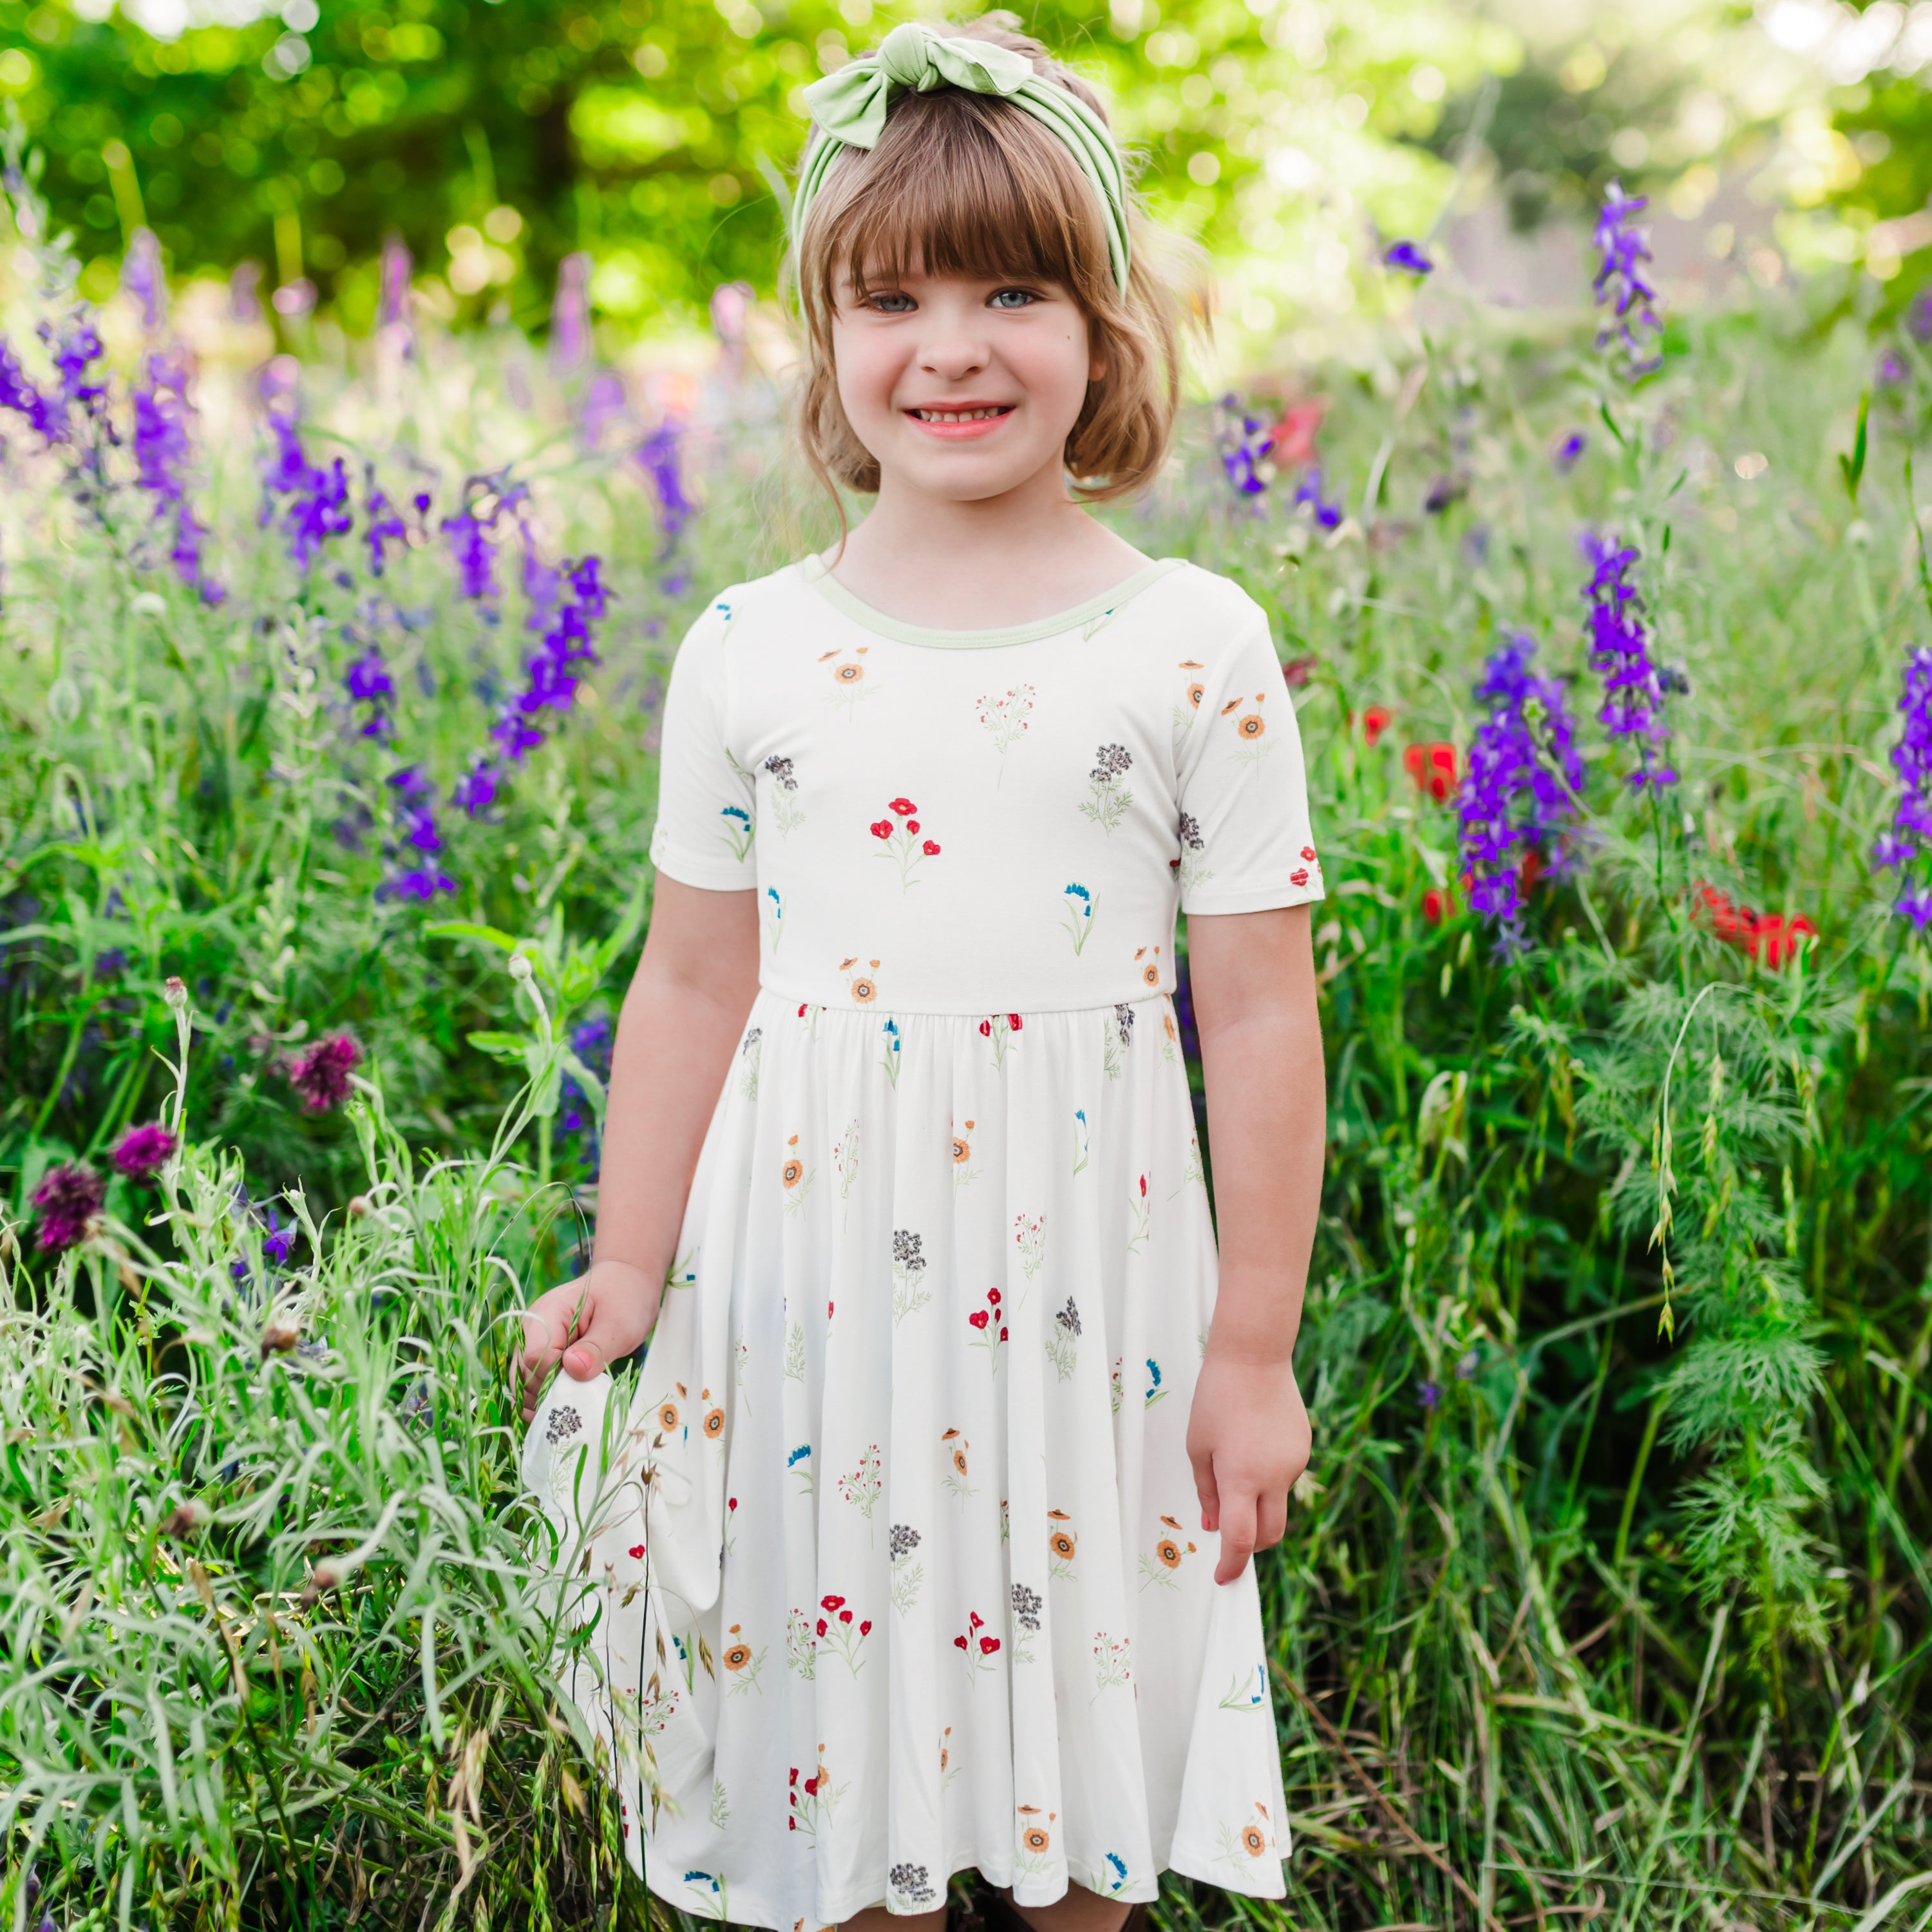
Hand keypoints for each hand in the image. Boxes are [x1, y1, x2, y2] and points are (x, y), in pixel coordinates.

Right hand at [516, 1258, 661, 1422]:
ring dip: (543, 1399)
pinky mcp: (540, 1350)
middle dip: (548, 1394)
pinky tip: (561, 1404)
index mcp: (548, 1313)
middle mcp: (532, 1326)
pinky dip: (543, 1395)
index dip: (556, 1379)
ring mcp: (533, 1339)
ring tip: (571, 1409)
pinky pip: (532, 1378)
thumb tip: (573, 1368)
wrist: (626, 1283)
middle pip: (525, 1372)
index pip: (538, 1357)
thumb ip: (596, 1349)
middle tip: (579, 1404)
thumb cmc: (625, 1300)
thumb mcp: (619, 1324)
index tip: (582, 1387)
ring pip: (523, 1380)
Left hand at [1185, 1348, 1311, 1583]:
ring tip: (1235, 1467)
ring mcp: (1294, 1464)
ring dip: (1259, 1507)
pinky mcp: (1304, 1449)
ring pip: (1279, 1505)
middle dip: (1251, 1545)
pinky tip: (1253, 1447)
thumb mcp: (1198, 1446)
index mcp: (1242, 1478)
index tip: (1223, 1578)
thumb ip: (1207, 1491)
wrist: (1254, 1358)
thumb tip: (1214, 1525)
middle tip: (1229, 1535)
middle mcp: (1274, 1477)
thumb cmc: (1216, 1398)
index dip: (1232, 1566)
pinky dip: (1269, 1480)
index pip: (1241, 1540)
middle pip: (1270, 1534)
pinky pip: (1286, 1478)